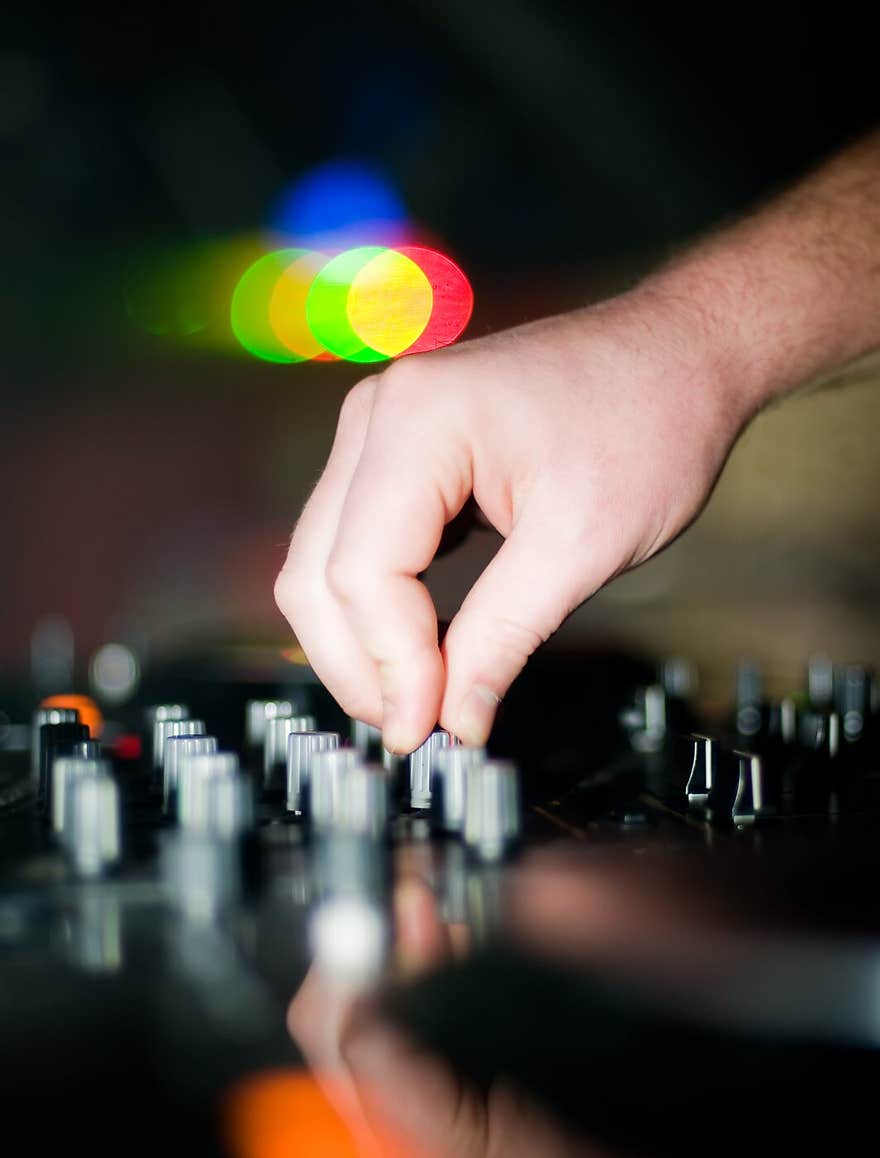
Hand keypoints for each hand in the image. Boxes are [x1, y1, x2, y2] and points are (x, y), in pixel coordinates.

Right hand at [275, 287, 746, 752]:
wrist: (679, 356)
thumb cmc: (650, 422)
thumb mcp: (583, 545)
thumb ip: (503, 638)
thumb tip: (454, 722)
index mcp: (417, 419)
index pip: (361, 572)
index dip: (390, 665)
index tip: (431, 730)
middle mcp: (377, 415)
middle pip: (316, 572)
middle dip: (360, 666)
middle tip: (416, 732)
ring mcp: (380, 432)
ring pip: (322, 565)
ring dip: (360, 644)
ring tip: (418, 704)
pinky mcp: (397, 456)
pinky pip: (354, 547)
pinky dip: (377, 611)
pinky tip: (420, 654)